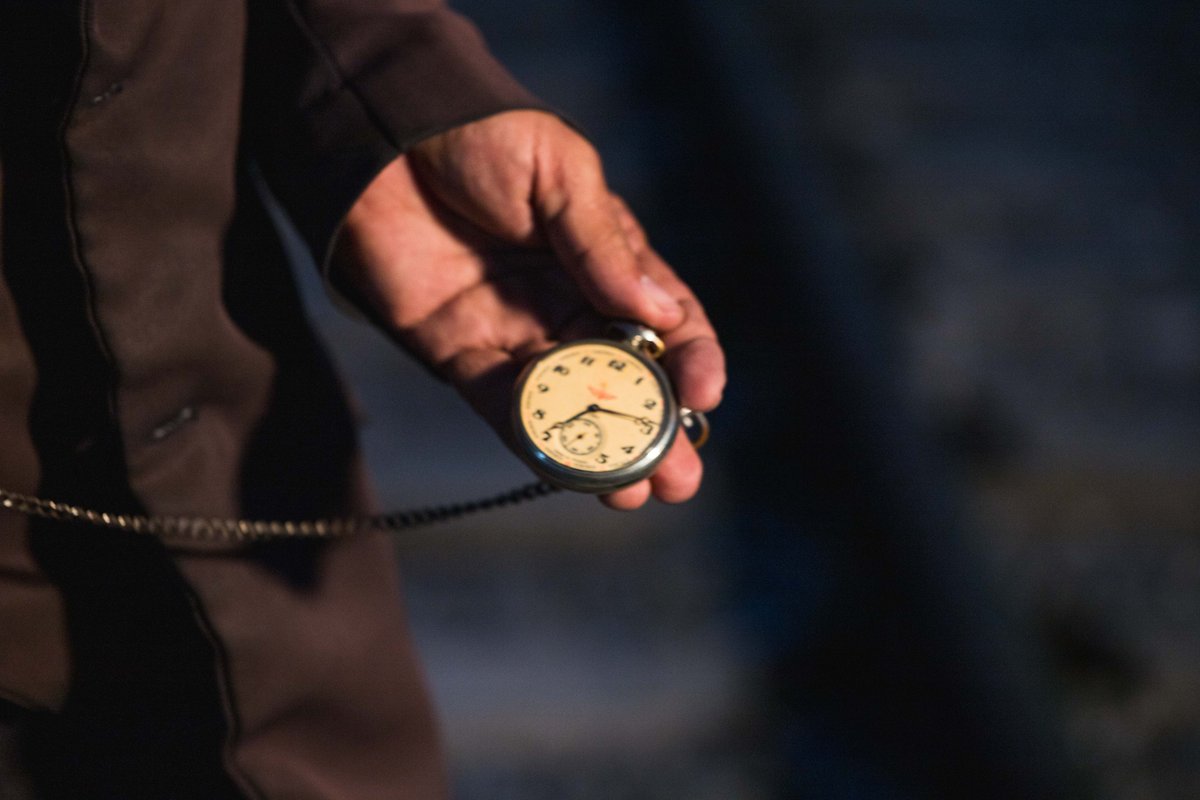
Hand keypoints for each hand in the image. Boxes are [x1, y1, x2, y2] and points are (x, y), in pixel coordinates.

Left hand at [331, 110, 724, 508]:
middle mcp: (569, 304)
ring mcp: (517, 335)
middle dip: (654, 431)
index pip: (668, 321)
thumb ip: (603, 245)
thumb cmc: (480, 135)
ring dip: (602, 454)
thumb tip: (662, 313)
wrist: (381, 133)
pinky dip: (537, 440)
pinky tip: (570, 469)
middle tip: (679, 477)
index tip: (704, 395)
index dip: (691, 361)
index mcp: (606, 258)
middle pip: (625, 380)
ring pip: (570, 407)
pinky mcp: (462, 356)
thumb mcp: (560, 171)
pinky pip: (506, 407)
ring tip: (632, 493)